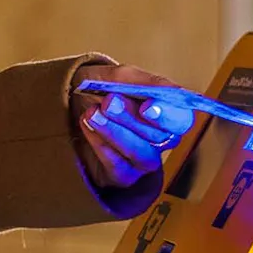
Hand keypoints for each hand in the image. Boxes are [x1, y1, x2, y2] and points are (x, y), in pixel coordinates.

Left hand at [69, 64, 193, 190]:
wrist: (71, 102)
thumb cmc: (103, 89)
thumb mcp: (120, 76)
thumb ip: (145, 82)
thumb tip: (172, 90)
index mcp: (167, 113)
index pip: (182, 119)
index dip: (167, 115)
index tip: (147, 107)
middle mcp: (161, 138)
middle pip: (159, 136)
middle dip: (132, 118)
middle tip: (110, 101)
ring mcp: (143, 160)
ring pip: (140, 153)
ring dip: (115, 132)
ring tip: (92, 113)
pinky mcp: (123, 175)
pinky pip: (118, 166)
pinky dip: (100, 144)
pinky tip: (87, 126)